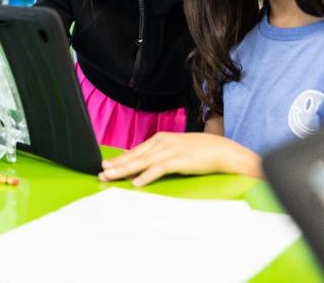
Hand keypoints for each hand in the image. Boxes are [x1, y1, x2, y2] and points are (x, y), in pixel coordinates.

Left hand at [97, 132, 261, 185]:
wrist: (222, 150)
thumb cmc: (201, 151)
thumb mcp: (177, 148)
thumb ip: (162, 154)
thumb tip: (147, 163)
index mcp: (160, 139)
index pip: (136, 150)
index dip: (120, 159)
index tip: (106, 165)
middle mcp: (162, 143)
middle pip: (135, 156)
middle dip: (117, 165)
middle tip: (101, 172)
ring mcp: (170, 151)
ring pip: (142, 162)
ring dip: (125, 170)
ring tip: (111, 177)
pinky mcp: (178, 160)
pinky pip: (158, 169)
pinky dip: (146, 176)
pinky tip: (136, 183)